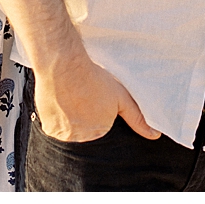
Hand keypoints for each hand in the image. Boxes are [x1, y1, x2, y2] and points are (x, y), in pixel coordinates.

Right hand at [35, 55, 159, 142]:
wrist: (64, 66)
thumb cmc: (93, 78)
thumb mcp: (121, 96)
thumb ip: (137, 118)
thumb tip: (155, 136)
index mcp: (101, 130)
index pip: (101, 124)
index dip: (98, 107)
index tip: (94, 94)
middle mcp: (83, 137)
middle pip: (84, 128)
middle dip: (84, 114)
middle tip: (82, 93)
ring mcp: (65, 134)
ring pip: (69, 127)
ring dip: (69, 116)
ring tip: (71, 95)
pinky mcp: (49, 128)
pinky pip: (53, 125)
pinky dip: (55, 115)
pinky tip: (59, 99)